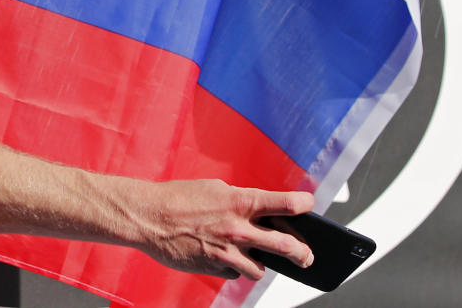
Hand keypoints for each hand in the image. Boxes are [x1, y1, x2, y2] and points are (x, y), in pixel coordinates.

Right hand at [140, 180, 314, 279]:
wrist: (151, 217)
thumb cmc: (181, 198)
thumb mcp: (216, 189)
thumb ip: (240, 201)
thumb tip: (260, 212)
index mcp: (241, 202)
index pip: (285, 204)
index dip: (304, 204)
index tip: (310, 205)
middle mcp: (239, 229)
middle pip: (286, 246)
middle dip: (303, 253)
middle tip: (307, 256)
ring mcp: (228, 253)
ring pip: (261, 269)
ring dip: (259, 262)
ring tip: (251, 254)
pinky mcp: (216, 269)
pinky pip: (236, 273)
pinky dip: (234, 267)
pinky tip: (221, 255)